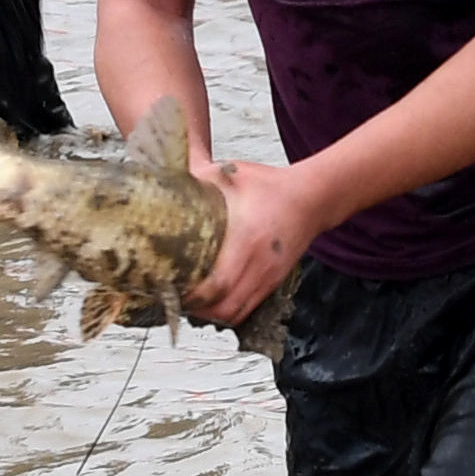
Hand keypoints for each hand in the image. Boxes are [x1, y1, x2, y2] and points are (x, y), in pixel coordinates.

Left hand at [185, 156, 322, 325]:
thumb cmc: (267, 186)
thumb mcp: (229, 173)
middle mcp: (258, 264)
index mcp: (246, 238)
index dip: (193, 294)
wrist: (310, 199)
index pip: (218, 283)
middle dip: (196, 310)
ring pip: (235, 314)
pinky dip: (227, 313)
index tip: (171, 287)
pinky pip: (247, 310)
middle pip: (224, 308)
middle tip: (174, 298)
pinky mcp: (271, 284)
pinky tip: (211, 303)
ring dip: (210, 315)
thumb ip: (196, 168)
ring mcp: (267, 278)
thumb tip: (164, 159)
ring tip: (190, 304)